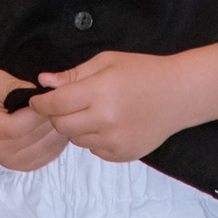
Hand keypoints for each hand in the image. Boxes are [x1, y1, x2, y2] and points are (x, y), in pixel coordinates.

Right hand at [0, 68, 67, 170]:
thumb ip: (16, 85)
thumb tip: (40, 94)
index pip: (17, 127)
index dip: (38, 112)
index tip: (49, 97)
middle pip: (34, 137)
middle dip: (51, 117)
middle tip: (59, 102)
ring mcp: (10, 160)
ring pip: (46, 146)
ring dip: (57, 128)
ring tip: (58, 112)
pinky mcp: (24, 165)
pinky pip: (50, 153)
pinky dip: (58, 138)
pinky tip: (55, 124)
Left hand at [30, 50, 188, 161]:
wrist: (180, 95)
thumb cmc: (144, 72)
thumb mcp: (107, 62)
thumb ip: (73, 74)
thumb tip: (44, 81)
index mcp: (100, 92)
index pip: (55, 104)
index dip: (40, 103)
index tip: (37, 100)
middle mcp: (105, 120)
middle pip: (61, 125)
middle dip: (55, 115)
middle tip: (65, 104)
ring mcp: (114, 141)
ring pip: (75, 140)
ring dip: (76, 127)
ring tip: (94, 111)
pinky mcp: (122, 154)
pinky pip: (93, 150)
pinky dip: (93, 138)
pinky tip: (110, 123)